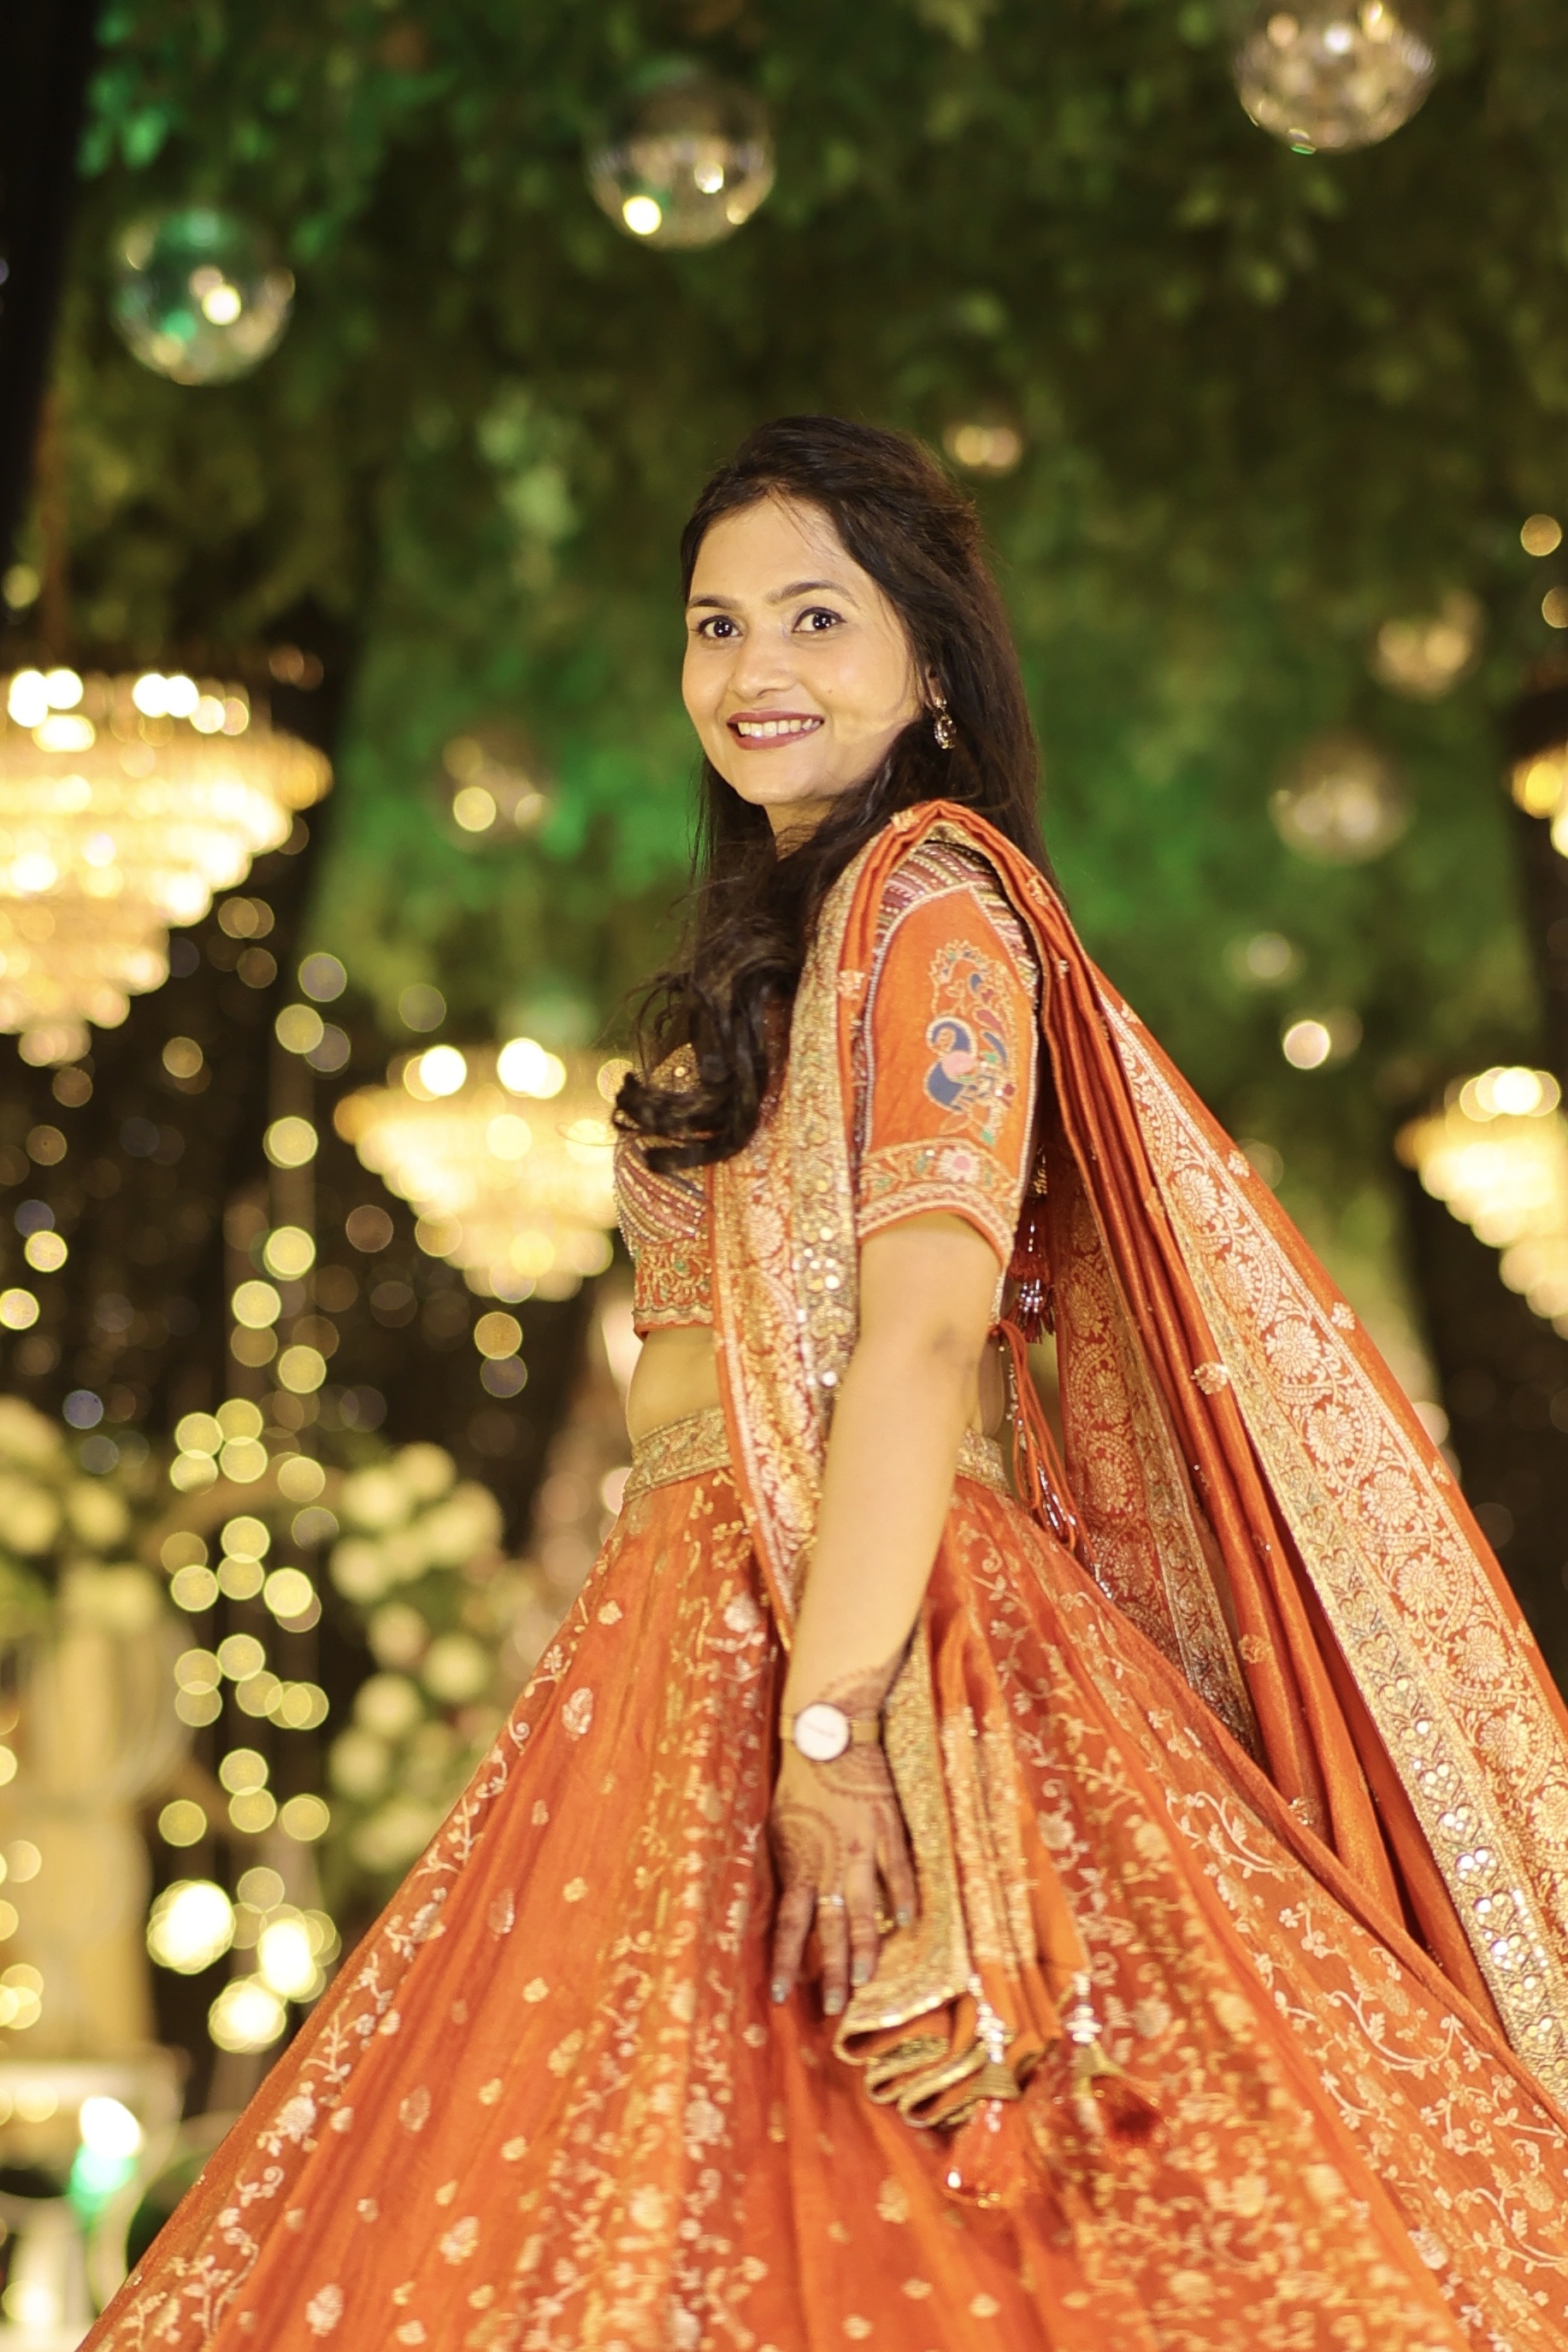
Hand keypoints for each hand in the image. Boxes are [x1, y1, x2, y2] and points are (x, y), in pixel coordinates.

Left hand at [767, 1736, 917, 2016]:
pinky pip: (898, 1874)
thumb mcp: (780, 1827)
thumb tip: (788, 1900)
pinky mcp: (887, 1833)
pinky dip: (903, 1898)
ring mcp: (862, 1852)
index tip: (782, 1994)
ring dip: (865, 1950)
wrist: (829, 1738)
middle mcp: (830, 1867)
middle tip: (833, 2008)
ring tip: (866, 1982)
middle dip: (830, 1973)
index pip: (789, 1926)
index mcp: (800, 1866)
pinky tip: (906, 1922)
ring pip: (865, 1912)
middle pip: (830, 1931)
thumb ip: (789, 1867)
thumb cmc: (799, 1782)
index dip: (785, 1962)